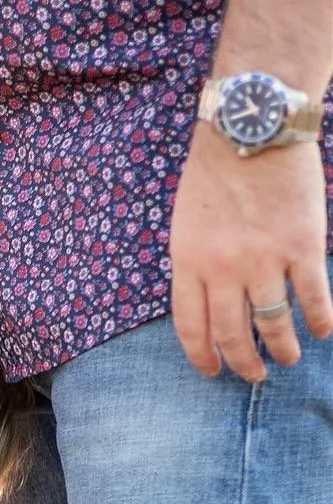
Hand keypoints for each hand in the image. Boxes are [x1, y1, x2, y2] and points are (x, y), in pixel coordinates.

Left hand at [169, 124, 331, 381]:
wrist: (251, 128)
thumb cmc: (214, 173)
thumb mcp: (184, 225)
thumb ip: (194, 266)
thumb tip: (207, 305)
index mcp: (188, 263)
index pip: (191, 327)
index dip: (202, 356)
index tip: (212, 371)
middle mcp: (223, 270)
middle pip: (232, 334)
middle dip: (244, 363)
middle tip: (254, 375)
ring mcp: (264, 260)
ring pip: (274, 324)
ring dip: (282, 348)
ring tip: (288, 359)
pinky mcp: (302, 246)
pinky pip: (313, 297)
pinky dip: (320, 320)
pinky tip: (322, 331)